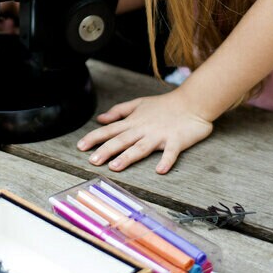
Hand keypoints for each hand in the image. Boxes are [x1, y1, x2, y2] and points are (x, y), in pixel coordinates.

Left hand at [76, 89, 212, 173]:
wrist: (192, 102)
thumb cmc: (165, 105)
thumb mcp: (138, 104)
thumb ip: (119, 112)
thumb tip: (100, 119)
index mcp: (134, 122)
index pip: (110, 130)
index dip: (94, 138)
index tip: (80, 147)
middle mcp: (143, 129)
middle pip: (122, 140)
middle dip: (106, 150)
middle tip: (92, 160)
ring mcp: (159, 135)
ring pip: (141, 147)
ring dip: (128, 156)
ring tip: (115, 166)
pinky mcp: (176, 141)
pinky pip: (171, 153)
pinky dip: (166, 161)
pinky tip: (160, 170)